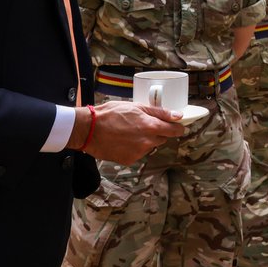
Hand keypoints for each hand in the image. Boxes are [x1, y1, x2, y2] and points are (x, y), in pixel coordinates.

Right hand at [71, 102, 186, 165]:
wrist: (89, 129)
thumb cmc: (111, 114)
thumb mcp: (136, 107)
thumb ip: (159, 112)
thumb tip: (178, 116)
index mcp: (152, 127)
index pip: (175, 131)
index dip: (177, 128)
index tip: (176, 125)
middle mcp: (148, 142)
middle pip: (162, 138)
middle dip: (157, 132)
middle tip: (143, 124)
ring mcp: (139, 153)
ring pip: (150, 146)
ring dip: (145, 140)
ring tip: (129, 132)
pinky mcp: (129, 160)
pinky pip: (138, 153)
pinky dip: (134, 148)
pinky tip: (123, 140)